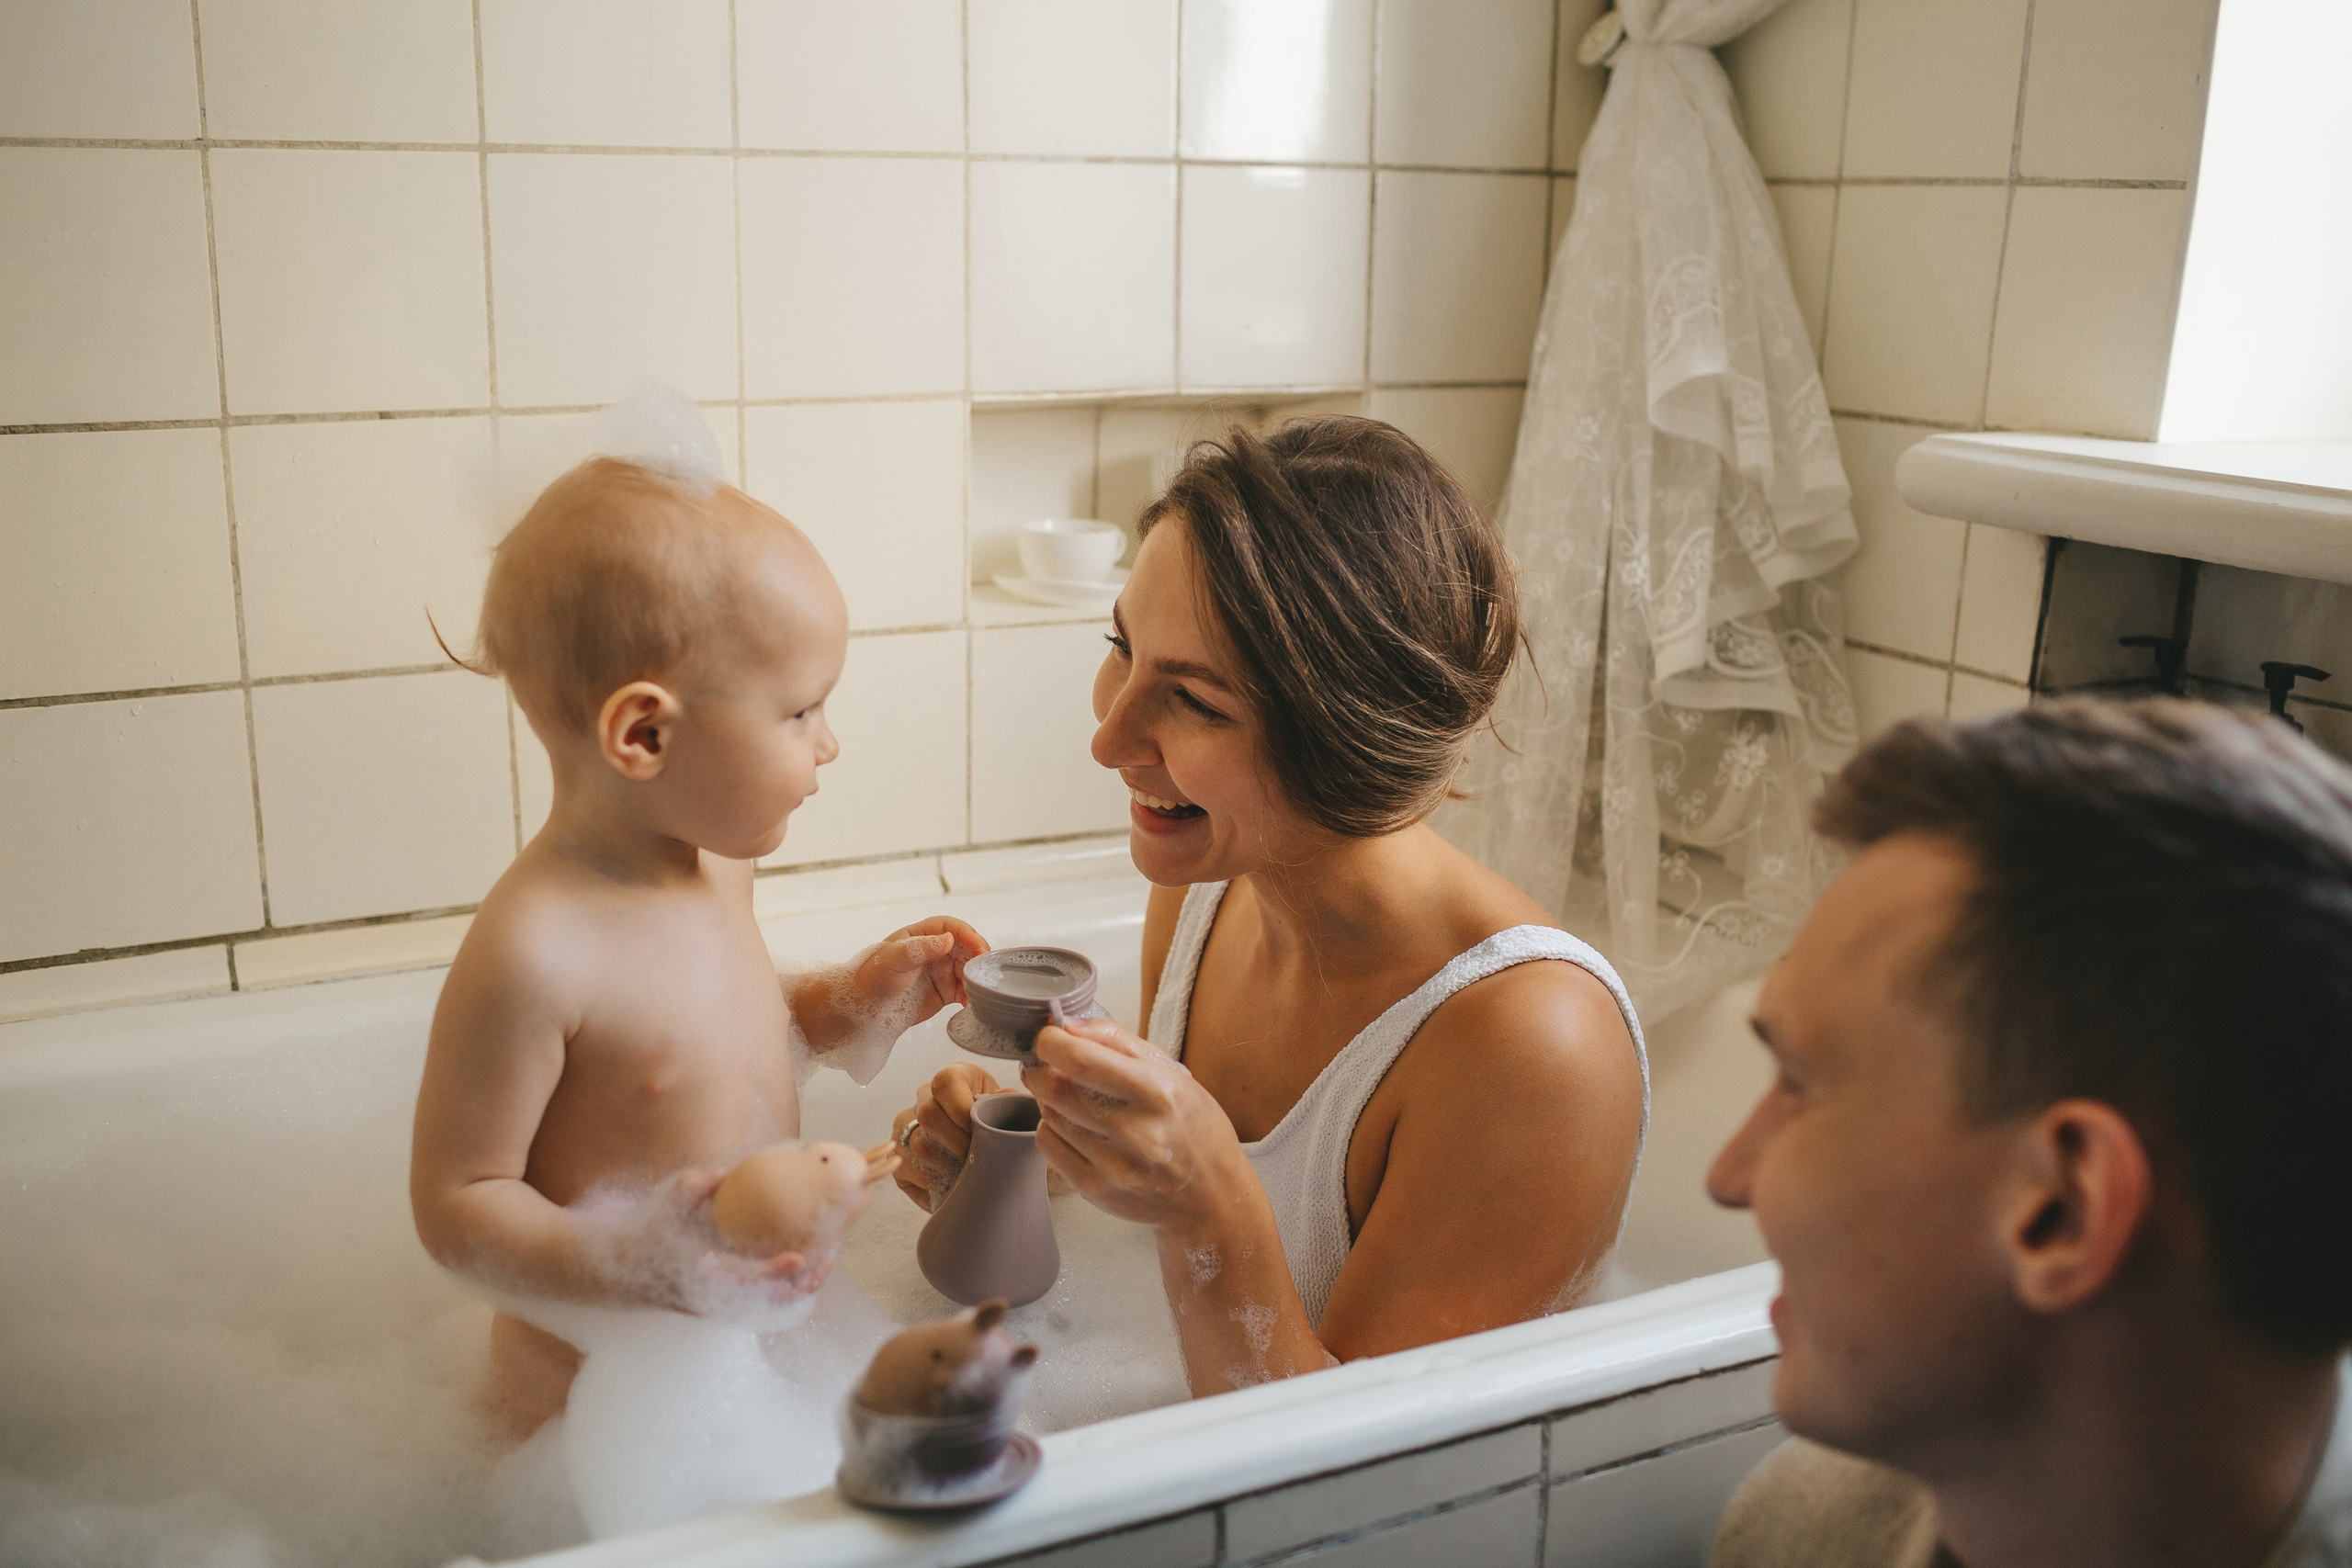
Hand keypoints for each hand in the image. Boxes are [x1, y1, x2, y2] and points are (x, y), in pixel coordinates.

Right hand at [594, 1167, 829, 1315]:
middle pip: (765, 1301)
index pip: (741, 1279)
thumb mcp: (662, 1205)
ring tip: (821, 1262)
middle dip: (799, 1284)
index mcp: (698, 1276)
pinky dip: (779, 1287)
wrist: (611, 1269)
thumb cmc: (639, 1233)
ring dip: (794, 1287)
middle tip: (827, 1260)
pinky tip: (795, 1262)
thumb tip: (725, 1174)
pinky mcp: (715, 1303)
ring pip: (764, 1304)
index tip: (798, 1258)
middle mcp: (709, 1298)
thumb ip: (691, 1188)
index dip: (772, 1271)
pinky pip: (755, 1301)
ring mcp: (713, 1304)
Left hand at [850, 917, 989, 1026]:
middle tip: (983, 967)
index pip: (951, 927)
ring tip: (976, 988)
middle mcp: (934, 951)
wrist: (863, 1009)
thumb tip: (948, 939)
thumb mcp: (893, 959)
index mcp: (921, 935)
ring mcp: (941, 971)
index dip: (967, 933)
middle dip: (978, 955)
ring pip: (968, 968)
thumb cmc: (871, 978)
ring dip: (976, 976)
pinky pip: (965, 990)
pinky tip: (968, 1002)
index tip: (977, 945)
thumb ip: (920, 948)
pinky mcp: (945, 992)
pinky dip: (971, 995)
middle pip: (966, 946)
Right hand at [889, 1064, 1004, 1211]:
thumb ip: (1003, 1104)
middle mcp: (923, 1096)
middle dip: (956, 1143)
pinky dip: (929, 1182)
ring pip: (916, 1146)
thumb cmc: (990, 1120)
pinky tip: (947, 1185)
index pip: (945, 1083)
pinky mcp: (896, 1151)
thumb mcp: (1000, 1106)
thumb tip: (1007, 1096)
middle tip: (976, 1159)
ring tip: (965, 1175)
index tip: (980, 1132)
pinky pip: (905, 1168)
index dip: (962, 1110)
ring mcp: (904, 1123)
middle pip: (928, 1116)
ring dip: (944, 1165)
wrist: (973, 1139)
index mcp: (952, 1077)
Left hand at [1020, 1016, 1252, 1234]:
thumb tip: (1068, 1026)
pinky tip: (1074, 1127)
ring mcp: (1115, 1167)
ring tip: (1072, 1098)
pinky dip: (1053, 1128)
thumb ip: (1119, 1042)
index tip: (1048, 1036)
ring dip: (1050, 1099)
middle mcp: (1137, 1132)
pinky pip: (1049, 1147)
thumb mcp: (1174, 1074)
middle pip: (1056, 1089)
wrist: (1212, 1197)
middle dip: (1040, 1069)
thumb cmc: (1195, 1128)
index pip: (1082, 1060)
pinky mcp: (1097, 1191)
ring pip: (1050, 1116)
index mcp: (1158, 1093)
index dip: (1051, 1042)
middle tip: (1046, 1064)